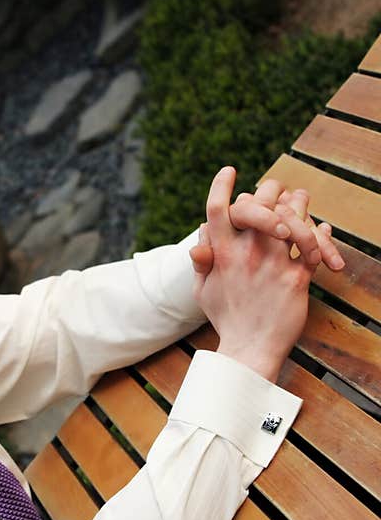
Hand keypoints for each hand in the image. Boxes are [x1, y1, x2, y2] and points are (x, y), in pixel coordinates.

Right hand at [191, 166, 319, 381]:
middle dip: (268, 190)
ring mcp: (273, 264)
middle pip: (258, 203)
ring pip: (292, 216)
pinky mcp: (297, 278)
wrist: (251, 348)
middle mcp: (246, 254)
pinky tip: (320, 232)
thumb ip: (202, 263)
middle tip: (273, 189)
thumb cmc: (226, 318)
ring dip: (299, 204)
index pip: (216, 211)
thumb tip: (198, 240)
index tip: (228, 171)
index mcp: (220, 255)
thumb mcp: (203, 291)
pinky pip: (314, 246)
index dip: (220, 186)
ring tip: (300, 200)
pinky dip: (320, 236)